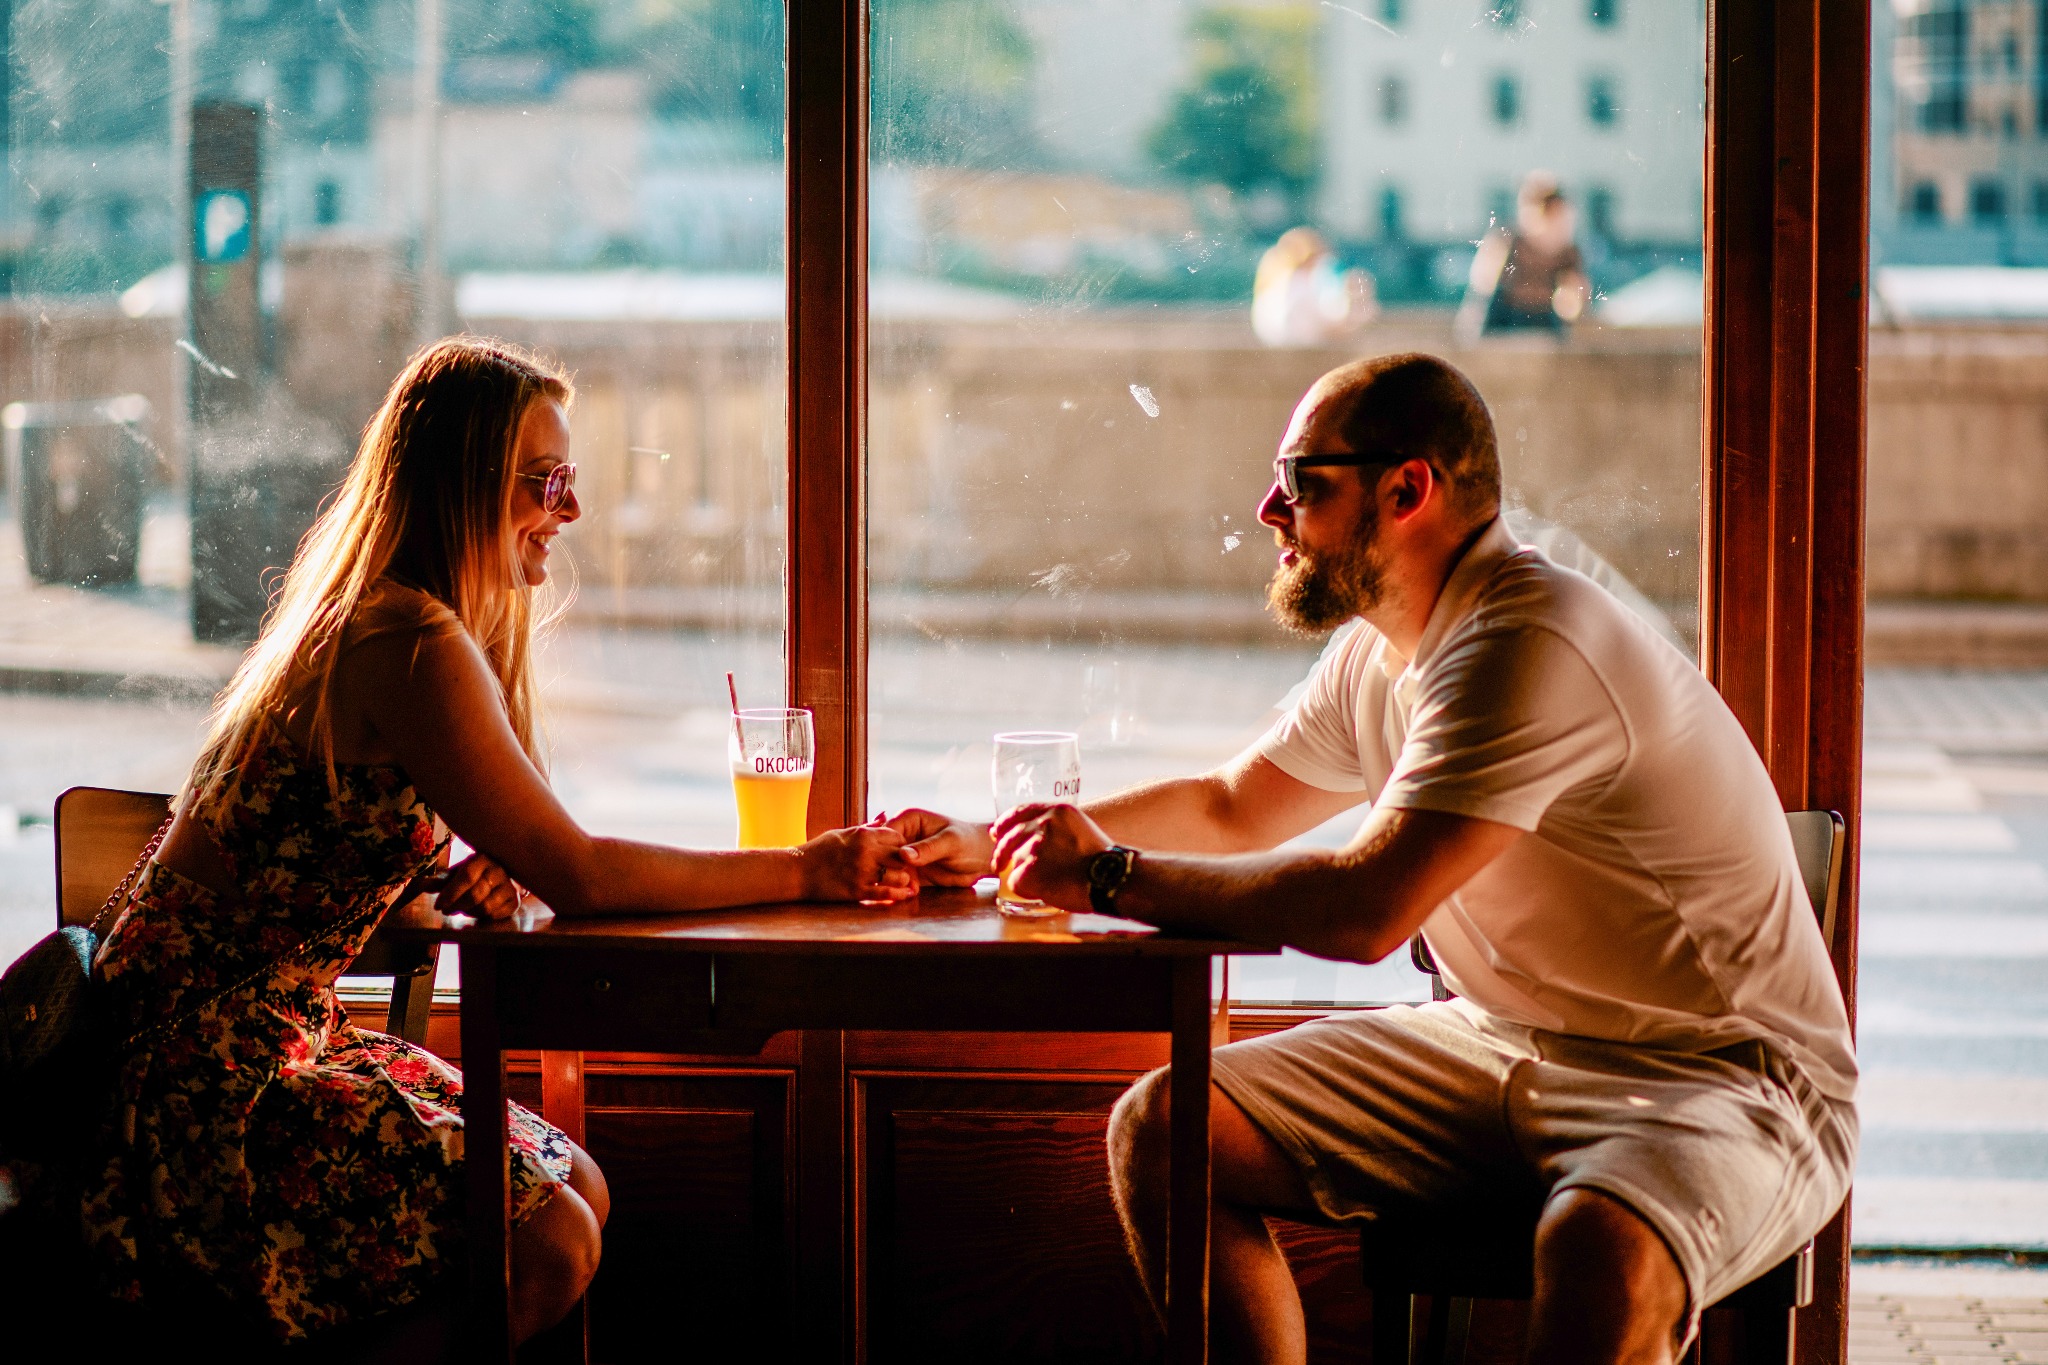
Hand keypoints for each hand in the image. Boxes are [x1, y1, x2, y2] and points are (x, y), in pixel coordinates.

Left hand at [436, 851, 525, 920]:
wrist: (501, 877)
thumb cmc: (474, 874)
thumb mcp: (457, 872)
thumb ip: (441, 880)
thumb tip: (424, 886)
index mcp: (483, 859)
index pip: (466, 877)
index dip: (450, 893)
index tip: (438, 905)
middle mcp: (499, 871)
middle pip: (475, 895)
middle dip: (456, 906)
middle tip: (446, 910)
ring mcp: (509, 886)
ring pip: (485, 907)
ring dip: (467, 912)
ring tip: (460, 910)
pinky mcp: (514, 901)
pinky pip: (494, 915)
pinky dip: (480, 917)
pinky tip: (474, 912)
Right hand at [800, 819, 915, 902]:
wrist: (797, 872)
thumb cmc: (819, 850)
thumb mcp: (843, 833)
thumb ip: (866, 827)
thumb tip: (884, 815)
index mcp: (862, 835)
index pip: (897, 837)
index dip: (903, 845)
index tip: (903, 851)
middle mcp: (865, 852)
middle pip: (901, 856)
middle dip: (907, 863)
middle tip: (910, 868)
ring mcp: (862, 872)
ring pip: (898, 876)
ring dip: (904, 880)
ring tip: (907, 882)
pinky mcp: (857, 891)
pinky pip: (886, 894)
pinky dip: (899, 895)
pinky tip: (905, 895)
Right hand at [884, 807, 994, 887]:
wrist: (983, 859)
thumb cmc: (970, 842)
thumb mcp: (950, 843)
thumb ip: (928, 848)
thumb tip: (904, 855)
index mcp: (909, 819)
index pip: (885, 833)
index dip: (885, 849)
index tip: (895, 863)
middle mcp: (904, 835)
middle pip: (883, 852)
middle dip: (889, 867)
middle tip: (906, 878)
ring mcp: (906, 855)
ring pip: (888, 868)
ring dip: (895, 880)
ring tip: (910, 887)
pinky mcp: (911, 871)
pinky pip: (898, 880)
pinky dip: (900, 887)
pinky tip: (910, 892)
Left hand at [990, 803, 1112, 911]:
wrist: (1112, 879)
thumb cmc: (1101, 860)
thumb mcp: (1080, 828)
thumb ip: (1057, 826)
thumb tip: (1031, 836)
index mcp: (1056, 811)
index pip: (1019, 811)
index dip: (1004, 823)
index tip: (997, 832)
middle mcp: (1043, 824)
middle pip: (1009, 837)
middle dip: (1001, 852)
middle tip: (999, 863)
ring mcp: (1034, 847)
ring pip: (1013, 861)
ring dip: (1022, 873)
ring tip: (1044, 882)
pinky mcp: (1029, 870)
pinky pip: (1015, 881)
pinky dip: (1024, 889)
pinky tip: (1041, 891)